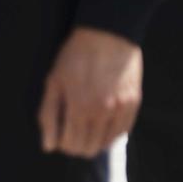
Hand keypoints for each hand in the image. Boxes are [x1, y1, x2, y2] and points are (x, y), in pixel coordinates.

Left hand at [37, 26, 142, 157]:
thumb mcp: (54, 81)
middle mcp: (101, 112)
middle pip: (88, 149)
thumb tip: (48, 146)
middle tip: (73, 131)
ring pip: (106, 143)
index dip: (62, 144)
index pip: (69, 145)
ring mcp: (120, 108)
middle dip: (77, 145)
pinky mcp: (134, 102)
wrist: (108, 32)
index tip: (60, 134)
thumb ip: (48, 115)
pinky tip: (104, 123)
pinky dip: (111, 133)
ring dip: (94, 141)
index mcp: (78, 107)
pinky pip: (123, 132)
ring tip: (88, 127)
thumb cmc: (76, 55)